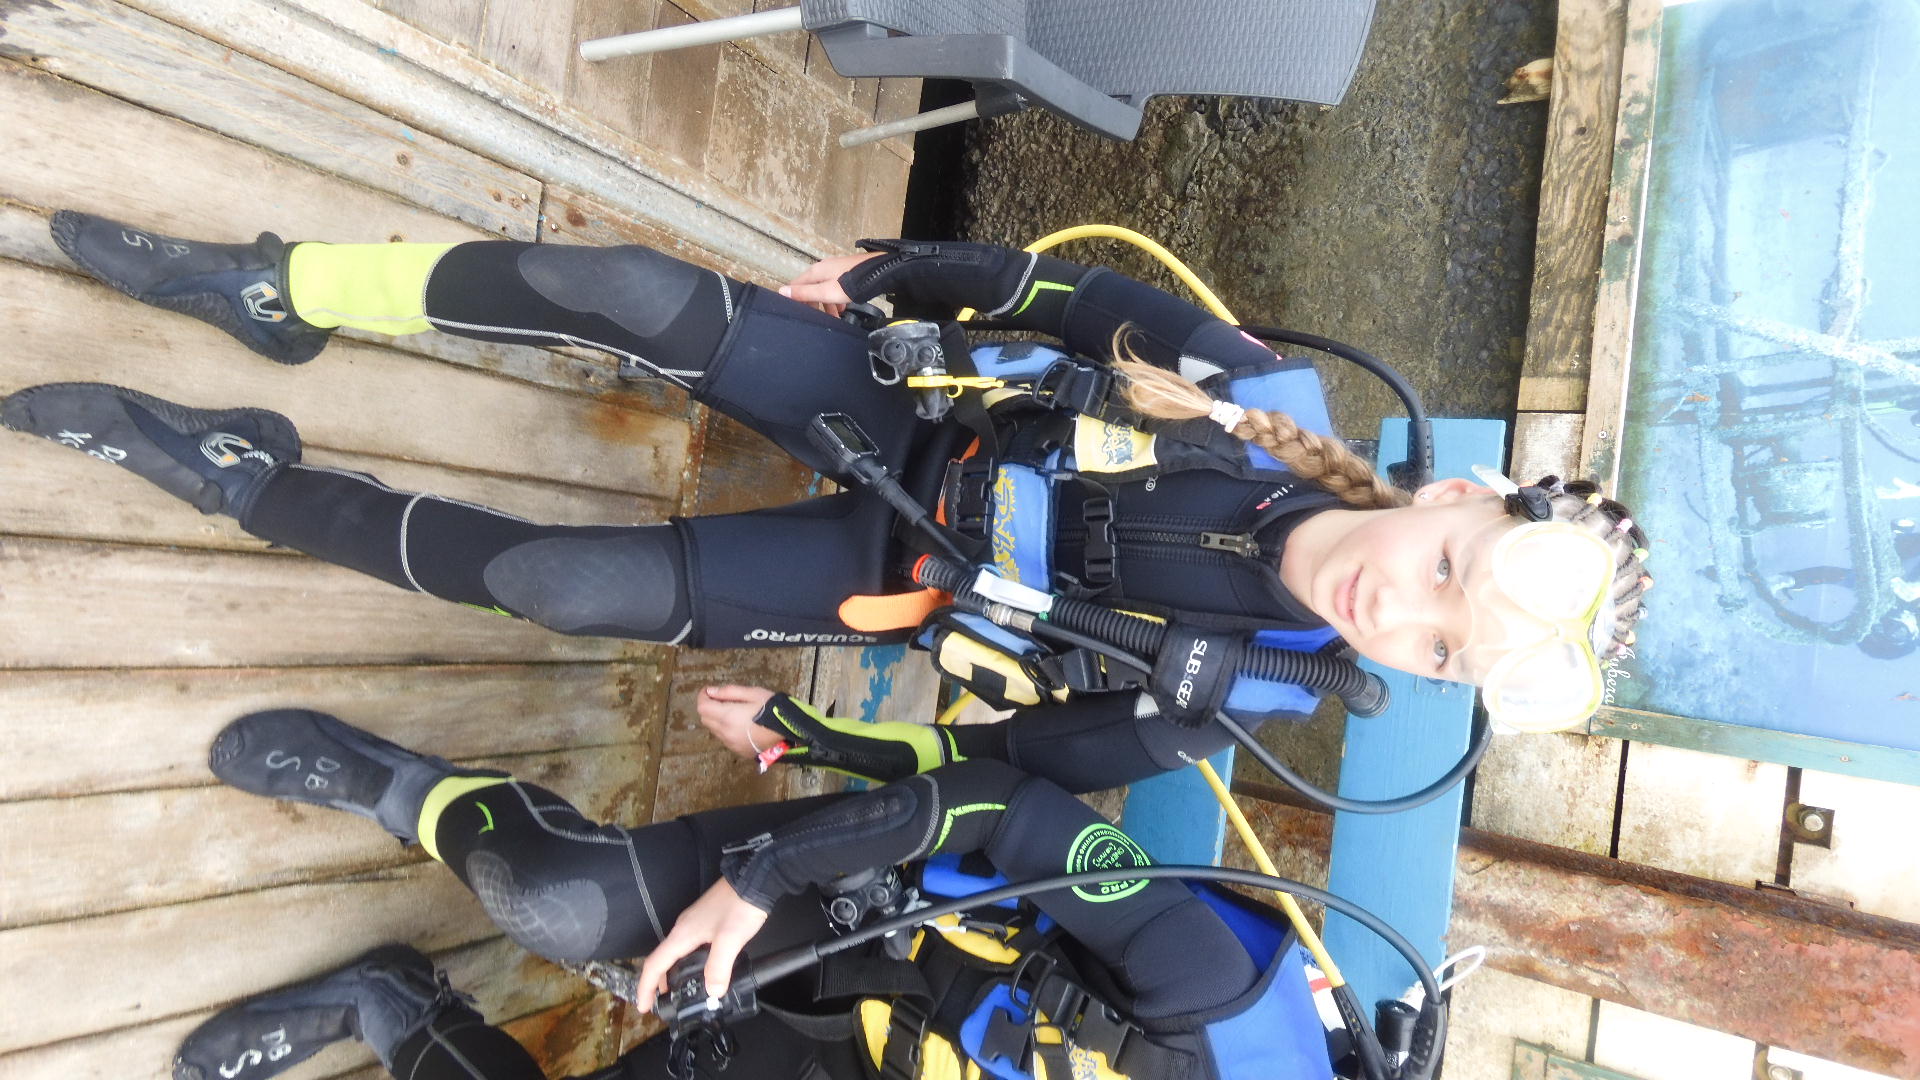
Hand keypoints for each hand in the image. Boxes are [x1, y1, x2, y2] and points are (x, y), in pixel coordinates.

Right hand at [636, 878, 769, 1011]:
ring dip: (671, 972)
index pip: (654, 965)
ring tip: (678, 990)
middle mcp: (683, 928)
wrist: (753, 878)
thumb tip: (712, 992)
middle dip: (657, 983)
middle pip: (661, 959)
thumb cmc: (739, 906)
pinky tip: (701, 968)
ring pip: (675, 952)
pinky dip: (686, 962)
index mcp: (681, 935)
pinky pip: (688, 946)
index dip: (646, 988)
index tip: (643, 1007)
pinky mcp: (706, 920)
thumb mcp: (729, 941)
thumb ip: (718, 968)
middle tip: (661, 1003)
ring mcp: (694, 923)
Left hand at [696, 684, 776, 758]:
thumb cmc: (773, 709)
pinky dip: (725, 729)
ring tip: (732, 711)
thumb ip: (730, 692)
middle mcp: (725, 732)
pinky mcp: (738, 751)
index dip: (702, 697)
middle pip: (705, 719)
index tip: (709, 690)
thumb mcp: (754, 693)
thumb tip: (711, 692)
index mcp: (727, 716)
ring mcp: (731, 744)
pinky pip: (724, 738)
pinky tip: (740, 724)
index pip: (702, 707)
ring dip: (716, 719)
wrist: (790, 733)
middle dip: (708, 707)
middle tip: (721, 699)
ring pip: (714, 730)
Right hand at [778, 251, 884, 315]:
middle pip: (810, 288)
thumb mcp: (826, 292)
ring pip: (824, 289)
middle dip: (813, 305)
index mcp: (815, 272)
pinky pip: (834, 288)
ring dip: (827, 305)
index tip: (797, 314)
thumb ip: (805, 293)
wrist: (879, 271)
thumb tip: (781, 292)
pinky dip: (836, 299)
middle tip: (818, 320)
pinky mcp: (845, 273)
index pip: (796, 286)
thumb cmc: (853, 283)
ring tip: (834, 317)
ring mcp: (835, 270)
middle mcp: (823, 269)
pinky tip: (843, 308)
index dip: (794, 299)